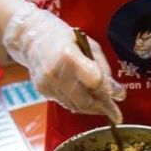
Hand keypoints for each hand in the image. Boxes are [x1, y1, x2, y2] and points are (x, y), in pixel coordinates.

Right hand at [2, 2, 123, 122]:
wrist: (30, 36)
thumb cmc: (62, 37)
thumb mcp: (89, 45)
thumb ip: (104, 70)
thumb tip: (119, 93)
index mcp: (68, 56)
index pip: (94, 82)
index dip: (107, 91)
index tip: (118, 97)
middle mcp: (55, 72)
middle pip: (85, 100)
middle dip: (102, 108)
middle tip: (116, 113)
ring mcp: (47, 84)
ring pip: (75, 106)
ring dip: (92, 108)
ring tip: (103, 106)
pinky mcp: (43, 91)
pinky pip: (65, 103)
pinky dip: (78, 104)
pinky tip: (86, 99)